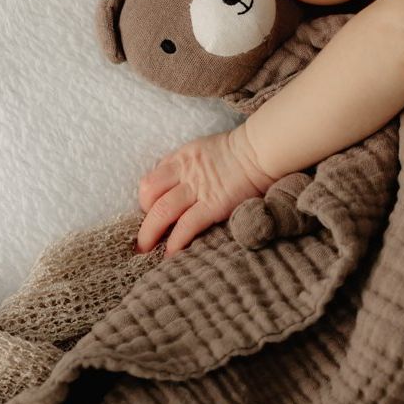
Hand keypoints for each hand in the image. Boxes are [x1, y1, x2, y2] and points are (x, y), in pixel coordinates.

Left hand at [137, 125, 276, 256]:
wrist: (263, 151)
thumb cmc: (241, 152)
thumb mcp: (206, 149)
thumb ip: (189, 166)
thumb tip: (178, 185)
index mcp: (182, 158)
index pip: (151, 180)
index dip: (145, 201)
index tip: (149, 216)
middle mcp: (185, 172)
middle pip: (149, 196)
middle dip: (142, 220)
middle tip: (140, 240)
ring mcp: (198, 188)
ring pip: (162, 211)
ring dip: (149, 234)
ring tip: (146, 251)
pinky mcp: (213, 204)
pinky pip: (186, 226)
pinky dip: (175, 242)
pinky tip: (171, 254)